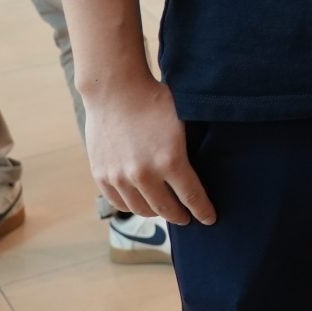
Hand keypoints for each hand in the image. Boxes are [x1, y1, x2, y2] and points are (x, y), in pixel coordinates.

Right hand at [86, 77, 214, 225]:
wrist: (115, 91)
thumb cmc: (155, 101)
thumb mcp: (183, 122)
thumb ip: (190, 149)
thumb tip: (203, 170)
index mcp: (170, 160)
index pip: (191, 197)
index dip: (203, 211)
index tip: (209, 220)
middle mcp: (143, 174)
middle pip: (166, 209)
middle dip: (180, 216)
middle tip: (188, 218)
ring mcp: (119, 177)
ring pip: (142, 209)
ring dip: (156, 212)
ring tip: (165, 209)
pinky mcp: (102, 176)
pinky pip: (119, 203)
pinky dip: (133, 206)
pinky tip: (142, 203)